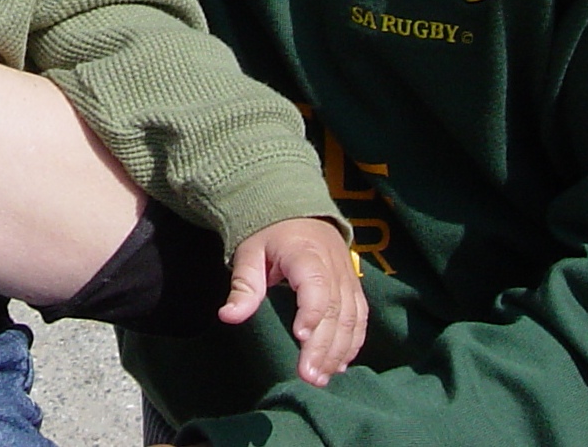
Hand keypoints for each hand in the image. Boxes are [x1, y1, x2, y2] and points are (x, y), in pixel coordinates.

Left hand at [221, 217, 366, 385]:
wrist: (298, 210)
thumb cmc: (270, 234)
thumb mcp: (250, 252)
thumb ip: (243, 285)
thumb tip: (228, 316)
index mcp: (307, 253)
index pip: (315, 286)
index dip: (311, 313)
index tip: (300, 337)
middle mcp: (333, 266)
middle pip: (335, 309)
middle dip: (323, 346)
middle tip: (308, 375)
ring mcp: (347, 276)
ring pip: (351, 317)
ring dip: (339, 351)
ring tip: (321, 377)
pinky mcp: (353, 286)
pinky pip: (360, 316)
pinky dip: (353, 342)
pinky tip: (340, 364)